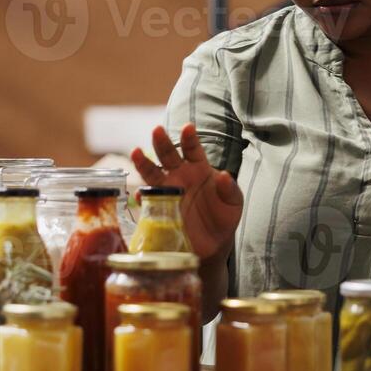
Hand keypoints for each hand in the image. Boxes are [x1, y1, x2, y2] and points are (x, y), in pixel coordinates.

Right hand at [131, 123, 242, 260]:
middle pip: (168, 155)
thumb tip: (224, 175)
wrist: (213, 243)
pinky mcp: (159, 209)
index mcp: (199, 168)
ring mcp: (167, 192)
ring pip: (152, 174)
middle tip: (157, 130)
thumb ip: (230, 189)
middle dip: (162, 142)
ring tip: (136, 153)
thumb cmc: (224, 216)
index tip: (188, 127)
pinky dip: (143, 197)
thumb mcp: (234, 203)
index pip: (193, 149)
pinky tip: (141, 195)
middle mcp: (179, 175)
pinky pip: (147, 201)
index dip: (189, 138)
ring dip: (144, 163)